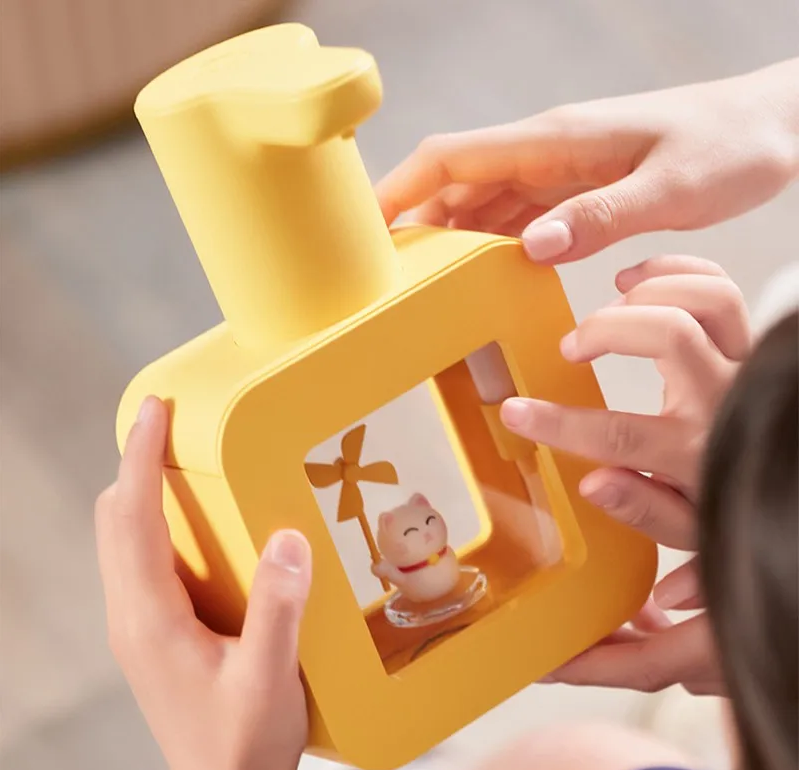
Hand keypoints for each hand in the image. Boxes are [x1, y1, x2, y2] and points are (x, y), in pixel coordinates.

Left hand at [95, 397, 310, 769]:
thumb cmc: (245, 743)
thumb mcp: (270, 677)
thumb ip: (279, 608)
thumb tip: (288, 537)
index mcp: (150, 619)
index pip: (133, 520)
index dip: (140, 459)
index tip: (155, 412)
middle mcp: (132, 616)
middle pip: (114, 521)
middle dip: (135, 465)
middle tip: (170, 425)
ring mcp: (139, 626)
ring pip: (123, 540)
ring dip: (142, 493)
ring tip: (181, 460)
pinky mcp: (154, 633)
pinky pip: (142, 561)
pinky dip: (156, 524)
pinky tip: (196, 524)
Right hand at [376, 59, 798, 263]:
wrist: (771, 129)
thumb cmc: (729, 146)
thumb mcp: (671, 188)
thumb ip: (600, 216)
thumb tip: (532, 246)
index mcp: (553, 141)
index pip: (453, 157)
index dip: (402, 187)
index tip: (366, 224)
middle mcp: (544, 154)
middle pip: (454, 185)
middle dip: (416, 224)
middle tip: (388, 275)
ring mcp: (557, 174)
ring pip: (480, 205)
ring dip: (449, 240)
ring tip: (423, 284)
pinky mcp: (574, 194)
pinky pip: (515, 220)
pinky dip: (490, 246)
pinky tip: (482, 276)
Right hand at [500, 255, 750, 694]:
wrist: (781, 472)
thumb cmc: (731, 498)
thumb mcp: (690, 526)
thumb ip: (644, 510)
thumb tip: (593, 484)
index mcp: (697, 453)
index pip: (619, 436)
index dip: (559, 423)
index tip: (517, 411)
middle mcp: (722, 399)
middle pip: (668, 332)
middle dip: (605, 329)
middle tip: (572, 347)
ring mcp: (741, 362)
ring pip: (705, 297)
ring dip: (645, 291)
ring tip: (607, 304)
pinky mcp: (748, 340)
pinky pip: (721, 286)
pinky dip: (676, 270)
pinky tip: (637, 279)